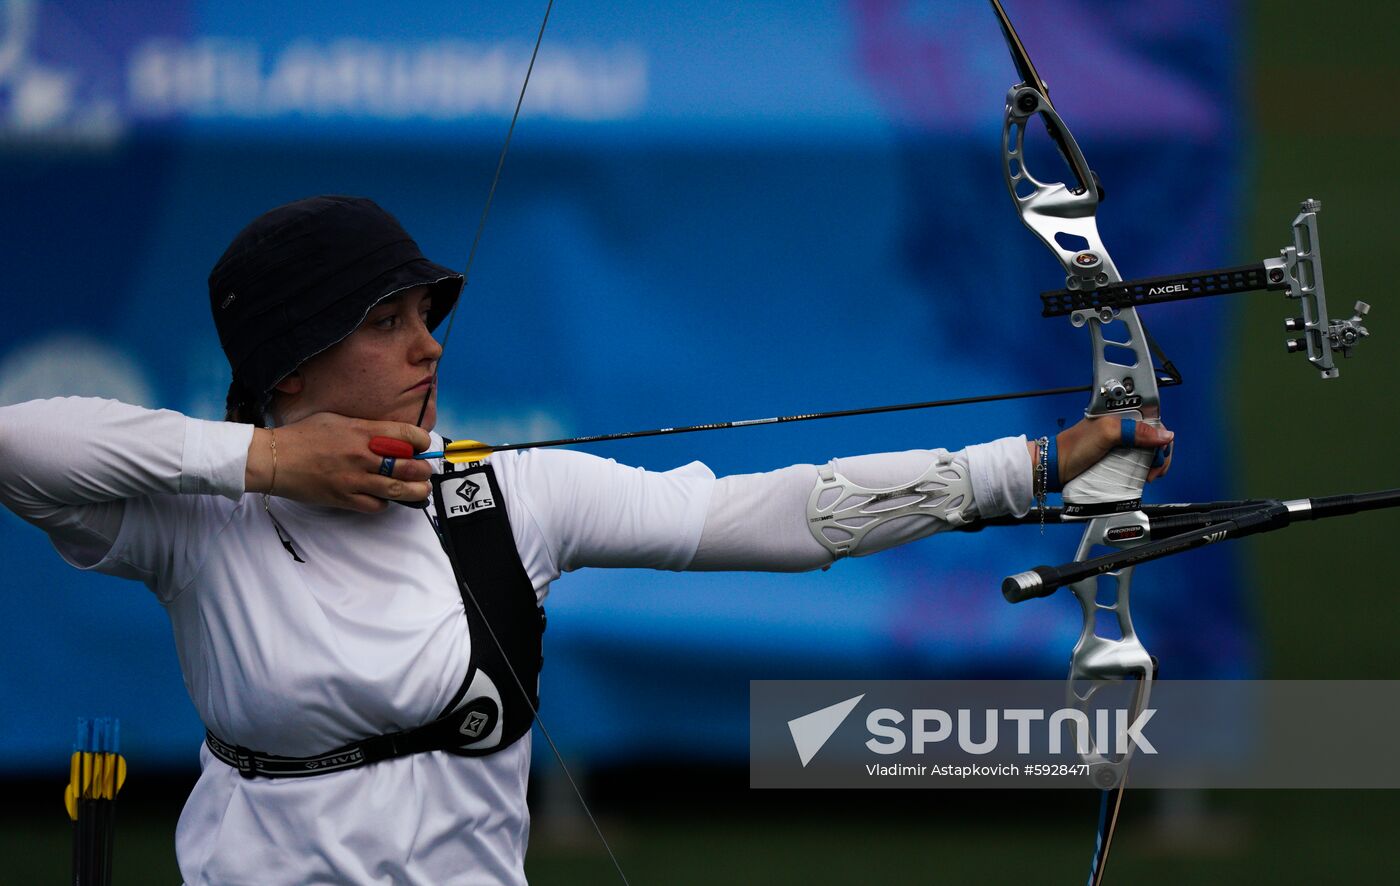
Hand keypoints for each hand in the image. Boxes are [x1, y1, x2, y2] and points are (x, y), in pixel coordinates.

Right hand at [245, 413, 432, 512]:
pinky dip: (385, 503)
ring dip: (416, 491)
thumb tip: (390, 435)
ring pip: (399, 490)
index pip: (408, 435)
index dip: (423, 442)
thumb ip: (366, 427)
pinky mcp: (344, 498)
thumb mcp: (338, 419)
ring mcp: (354, 479)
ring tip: (421, 489)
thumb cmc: (303, 435)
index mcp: (363, 431)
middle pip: (409, 466)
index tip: (423, 446)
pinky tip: (385, 497)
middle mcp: (363, 455)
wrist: (273, 458)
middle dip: (424, 470)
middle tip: (425, 471)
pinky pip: (376, 505)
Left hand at [1037, 416, 1174, 486]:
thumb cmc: (1074, 447)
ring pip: (1148, 453)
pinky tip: (1141, 477)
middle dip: (1159, 455)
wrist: (1056, 468)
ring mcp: (1121, 444)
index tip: (1159, 454)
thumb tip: (1165, 435)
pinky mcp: (1117, 459)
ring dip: (1152, 465)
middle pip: (1155, 439)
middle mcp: (1124, 428)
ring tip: (1147, 476)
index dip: (1162, 439)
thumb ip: (1136, 431)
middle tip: (1153, 470)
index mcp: (1122, 415)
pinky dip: (1143, 471)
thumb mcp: (1107, 433)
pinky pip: (1137, 464)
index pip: (1154, 422)